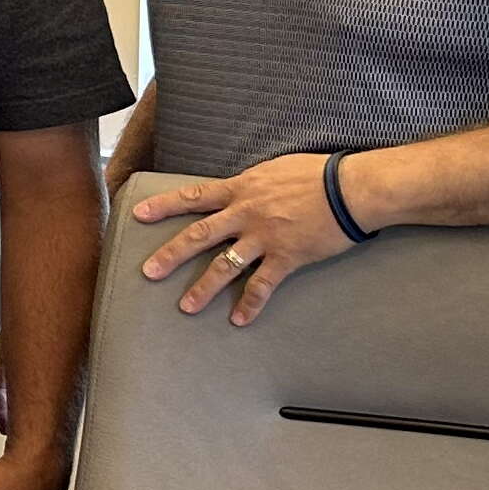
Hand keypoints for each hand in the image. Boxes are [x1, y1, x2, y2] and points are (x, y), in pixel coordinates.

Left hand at [130, 151, 351, 325]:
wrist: (350, 189)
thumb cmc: (317, 174)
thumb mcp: (275, 169)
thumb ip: (252, 184)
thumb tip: (240, 190)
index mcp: (241, 189)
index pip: (194, 196)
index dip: (164, 205)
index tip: (137, 214)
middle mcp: (246, 213)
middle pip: (199, 235)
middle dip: (170, 254)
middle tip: (147, 272)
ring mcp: (264, 237)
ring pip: (224, 265)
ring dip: (203, 288)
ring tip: (185, 307)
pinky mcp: (286, 256)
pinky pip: (262, 285)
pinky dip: (250, 304)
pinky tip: (238, 320)